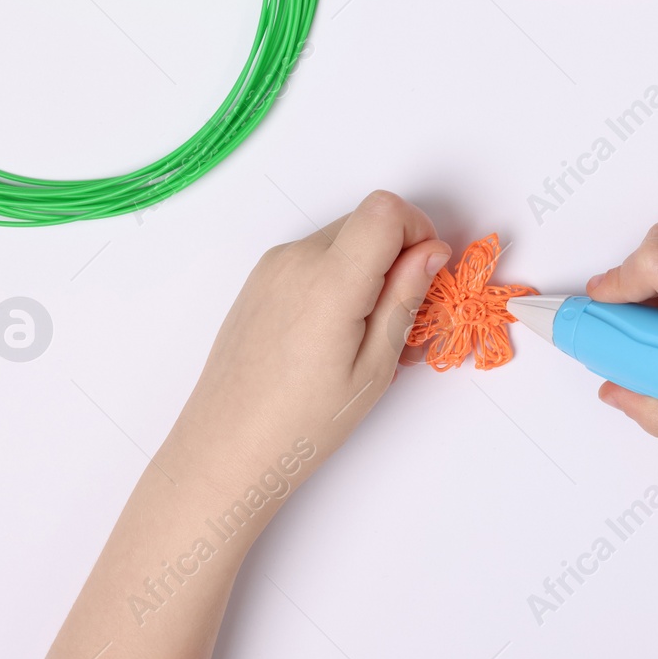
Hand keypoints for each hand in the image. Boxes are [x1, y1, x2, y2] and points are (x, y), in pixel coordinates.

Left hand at [159, 190, 449, 505]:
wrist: (225, 448)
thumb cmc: (304, 422)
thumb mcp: (374, 367)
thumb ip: (406, 298)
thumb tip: (432, 251)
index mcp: (329, 281)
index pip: (386, 210)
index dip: (417, 231)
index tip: (425, 274)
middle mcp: (295, 260)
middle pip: (366, 221)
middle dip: (396, 256)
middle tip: (401, 318)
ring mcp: (271, 267)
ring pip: (341, 240)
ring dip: (367, 268)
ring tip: (365, 334)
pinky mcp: (258, 280)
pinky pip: (313, 258)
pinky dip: (337, 278)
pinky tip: (334, 333)